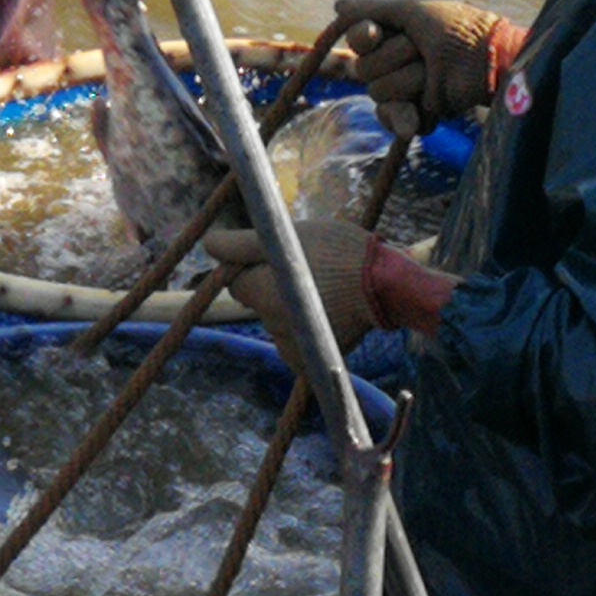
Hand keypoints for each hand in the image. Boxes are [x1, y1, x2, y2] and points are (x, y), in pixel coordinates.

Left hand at [205, 213, 450, 377]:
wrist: (387, 285)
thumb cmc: (337, 251)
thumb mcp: (287, 234)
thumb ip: (242, 243)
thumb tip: (208, 246)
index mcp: (261, 292)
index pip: (236, 282)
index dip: (253, 267)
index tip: (278, 258)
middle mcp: (272, 323)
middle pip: (258, 303)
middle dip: (272, 289)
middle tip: (306, 272)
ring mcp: (292, 345)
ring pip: (277, 323)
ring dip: (290, 311)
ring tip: (323, 292)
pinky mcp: (311, 361)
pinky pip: (293, 346)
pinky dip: (303, 334)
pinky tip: (324, 316)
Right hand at [331, 0, 524, 138]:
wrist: (489, 62)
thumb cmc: (455, 28)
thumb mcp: (413, 9)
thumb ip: (372, 8)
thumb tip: (337, 6)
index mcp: (393, 32)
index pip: (358, 39)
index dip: (363, 38)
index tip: (376, 34)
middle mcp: (395, 59)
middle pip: (363, 68)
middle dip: (393, 58)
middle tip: (422, 51)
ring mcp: (406, 87)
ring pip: (378, 92)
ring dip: (408, 81)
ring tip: (433, 74)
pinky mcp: (419, 112)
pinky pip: (391, 119)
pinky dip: (403, 117)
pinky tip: (417, 112)